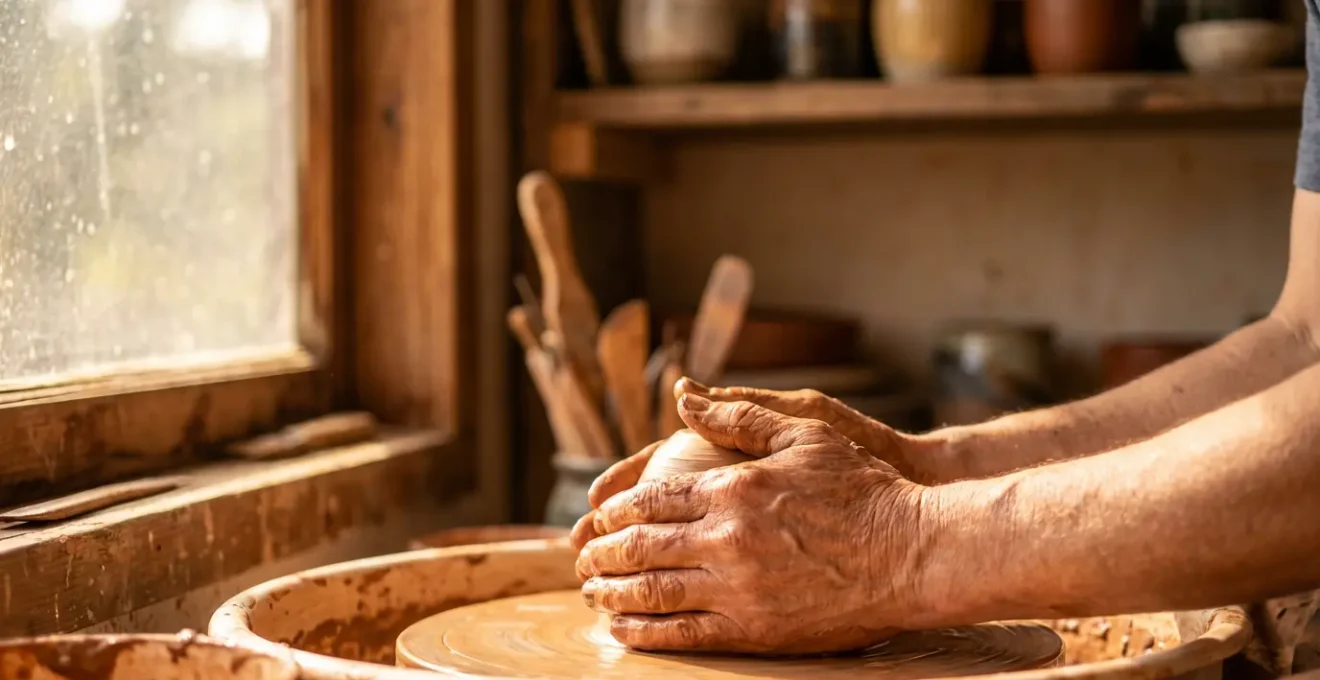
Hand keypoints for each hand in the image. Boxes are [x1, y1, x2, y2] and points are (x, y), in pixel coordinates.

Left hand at [575, 394, 934, 653]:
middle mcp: (726, 539)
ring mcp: (739, 589)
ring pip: (653, 593)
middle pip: (640, 547)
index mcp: (732, 489)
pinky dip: (645, 634)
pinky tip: (624, 632)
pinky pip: (684, 634)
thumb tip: (684, 396)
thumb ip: (738, 415)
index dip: (613, 511)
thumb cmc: (865, 488)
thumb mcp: (804, 431)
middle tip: (580, 558)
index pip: (649, 500)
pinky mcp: (755, 629)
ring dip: (612, 594)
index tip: (594, 519)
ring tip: (591, 593)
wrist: (914, 553)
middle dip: (601, 554)